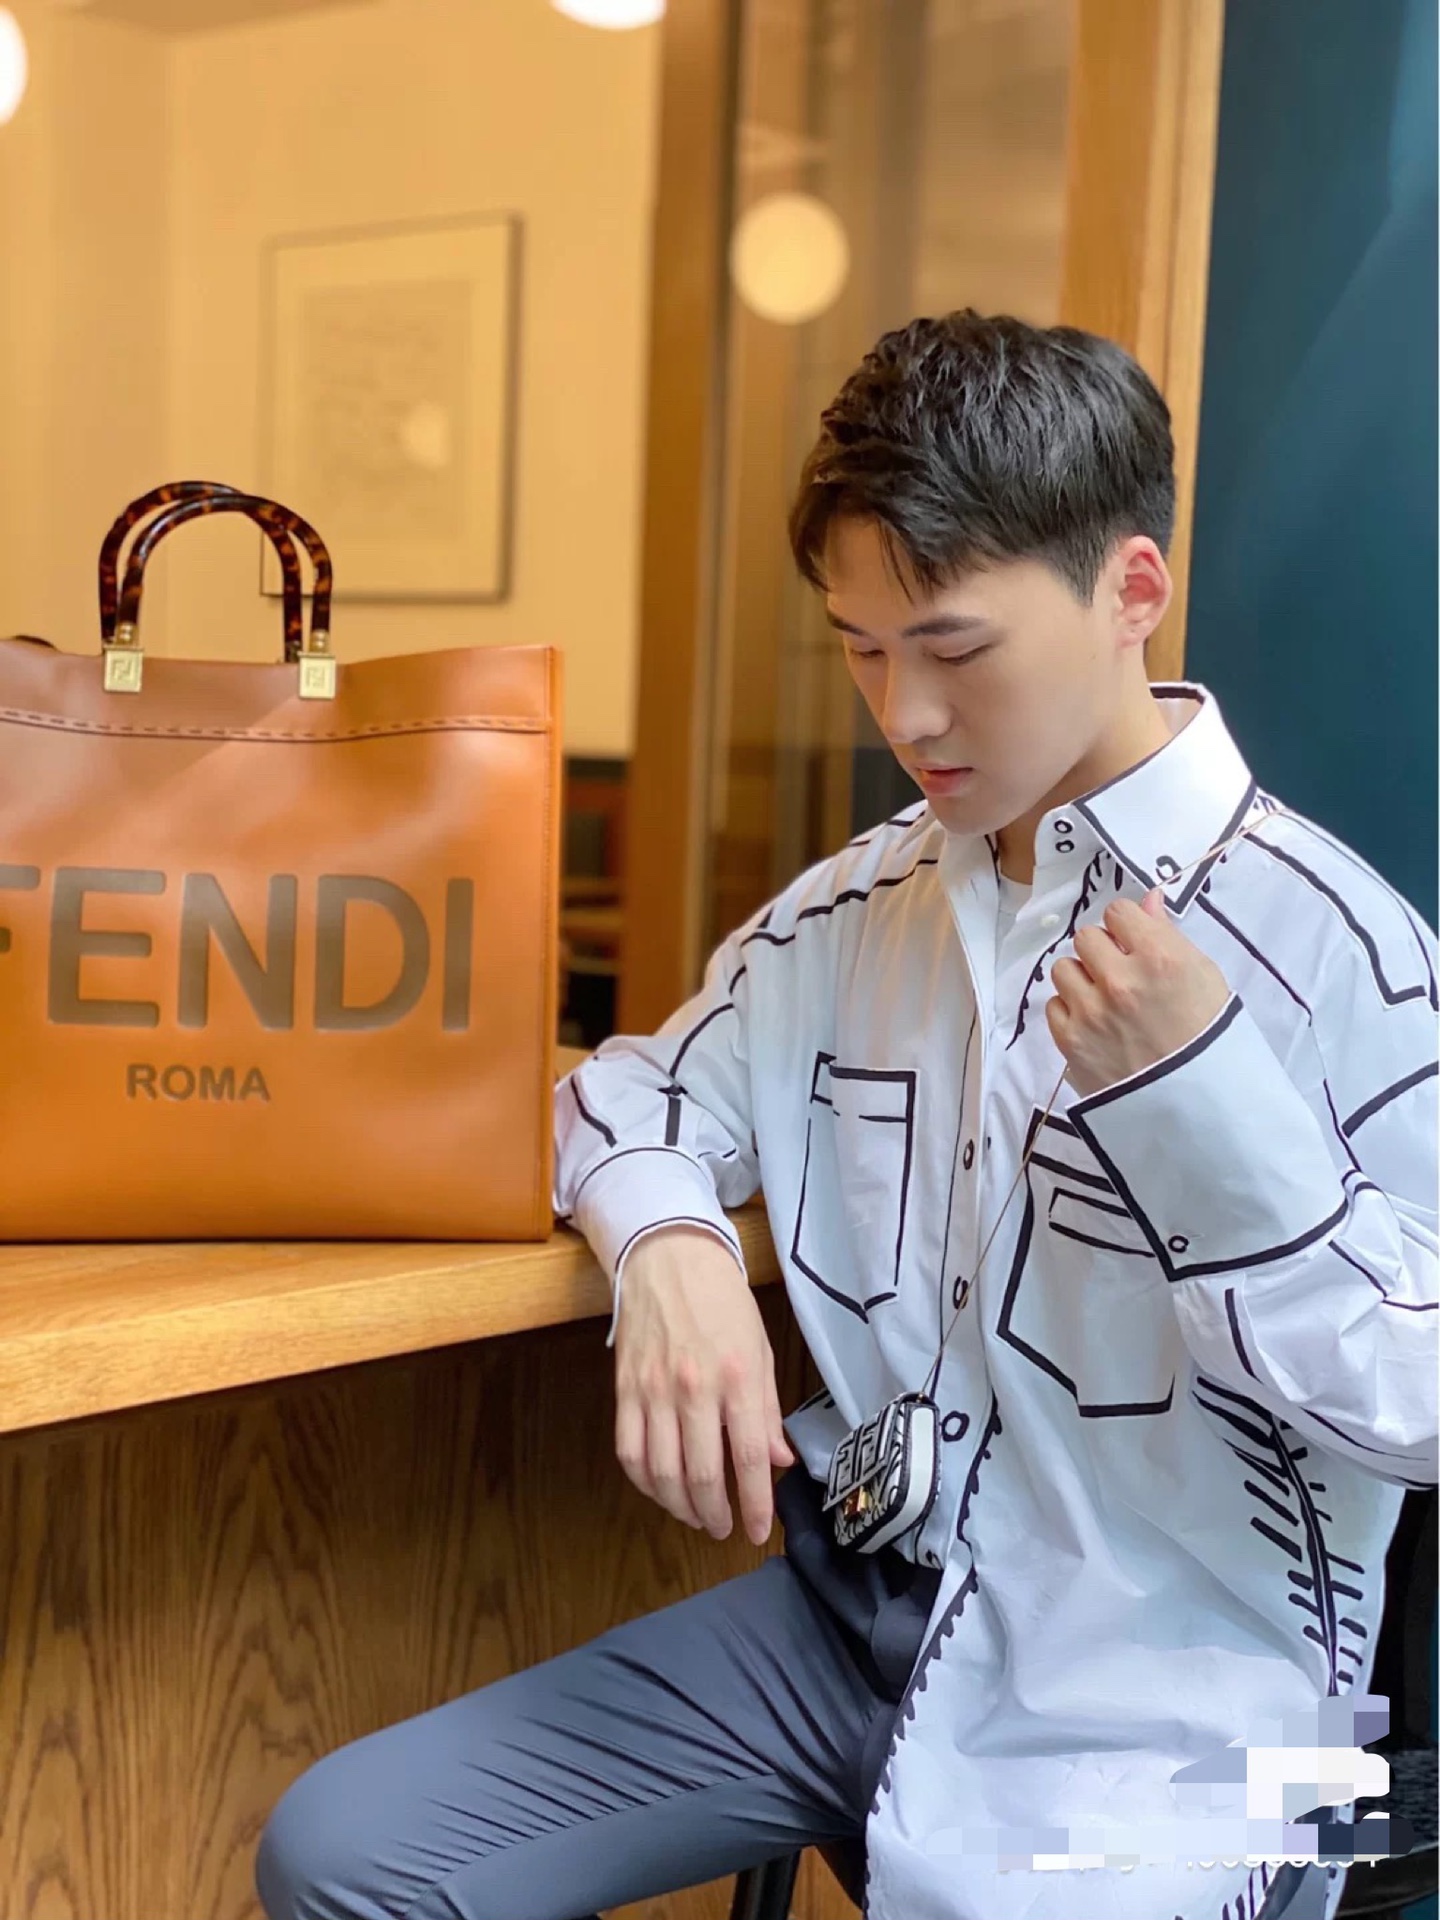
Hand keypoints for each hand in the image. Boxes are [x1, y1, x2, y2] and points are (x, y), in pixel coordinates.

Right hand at [614, 1225, 793, 1544]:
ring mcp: (654, 1391)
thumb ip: (768, 1410)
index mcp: (738, 1378)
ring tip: (695, 1516)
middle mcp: (695, 1389)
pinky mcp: (625, 1389)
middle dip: (715, 1515)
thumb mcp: (761, 1349)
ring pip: (661, 1473)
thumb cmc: (723, 1301)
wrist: (669, 1257)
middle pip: (702, 1475)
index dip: (754, 1505)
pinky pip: (629, 1452)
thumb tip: (778, 1461)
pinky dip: (643, 1482)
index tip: (758, 1531)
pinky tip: (660, 1489)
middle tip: (723, 1530)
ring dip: (679, 1507)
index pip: (747, 1459)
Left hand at [1046, 889, 1231, 1097]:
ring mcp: (1091, 1012)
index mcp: (1159, 958)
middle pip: (1087, 938)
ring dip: (1082, 979)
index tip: (1134, 944)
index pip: (1118, 912)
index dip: (1127, 927)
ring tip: (1106, 1001)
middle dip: (1103, 951)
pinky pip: (1054, 1005)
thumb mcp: (1204, 978)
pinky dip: (1071, 1011)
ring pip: (1063, 969)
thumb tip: (1147, 899)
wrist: (1200, 1105)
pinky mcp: (1071, 1042)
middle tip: (1121, 975)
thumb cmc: (1210, 1037)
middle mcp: (1120, 981)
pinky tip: (1095, 1024)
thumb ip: (1168, 935)